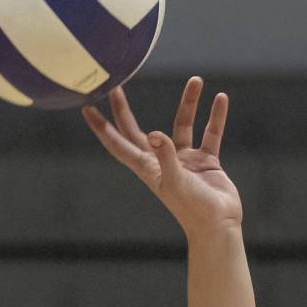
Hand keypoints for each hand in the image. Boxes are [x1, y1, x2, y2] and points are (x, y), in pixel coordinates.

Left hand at [81, 78, 242, 240]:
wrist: (219, 225)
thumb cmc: (193, 210)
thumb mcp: (176, 182)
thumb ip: (166, 157)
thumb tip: (155, 134)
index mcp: (147, 168)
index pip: (118, 144)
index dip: (102, 128)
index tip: (87, 109)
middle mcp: (161, 161)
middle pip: (137, 131)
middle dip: (125, 110)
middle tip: (116, 87)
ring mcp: (183, 160)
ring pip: (183, 125)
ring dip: (189, 103)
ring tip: (196, 80)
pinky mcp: (205, 161)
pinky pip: (210, 133)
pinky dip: (215, 117)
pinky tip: (220, 98)